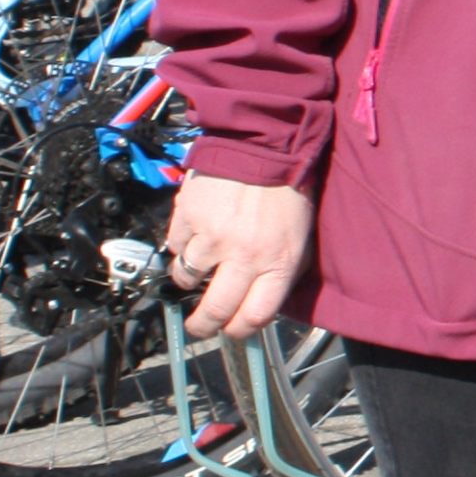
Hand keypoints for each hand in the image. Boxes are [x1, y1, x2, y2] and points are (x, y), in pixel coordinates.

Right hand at [163, 173, 314, 340]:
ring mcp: (212, 238)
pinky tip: (195, 233)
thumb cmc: (289, 191)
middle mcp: (244, 256)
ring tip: (198, 268)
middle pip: (216, 310)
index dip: (241, 330)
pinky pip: (174, 246)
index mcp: (278, 261)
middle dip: (204, 326)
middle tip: (200, 328)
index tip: (232, 330)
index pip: (256, 316)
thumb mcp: (300, 236)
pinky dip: (181, 244)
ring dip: (190, 278)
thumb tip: (257, 300)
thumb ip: (282, 270)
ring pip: (187, 278)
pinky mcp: (188, 218)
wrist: (265, 145)